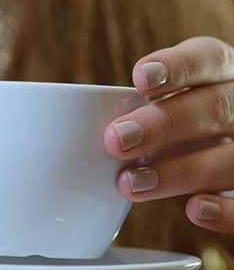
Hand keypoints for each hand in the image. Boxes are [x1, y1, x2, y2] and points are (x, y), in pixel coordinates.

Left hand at [104, 36, 233, 232]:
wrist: (231, 157)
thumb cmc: (182, 129)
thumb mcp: (168, 107)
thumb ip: (135, 109)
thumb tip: (54, 128)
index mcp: (224, 76)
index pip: (209, 59)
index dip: (178, 67)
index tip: (139, 78)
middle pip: (216, 108)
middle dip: (164, 124)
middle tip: (115, 140)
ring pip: (231, 157)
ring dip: (180, 171)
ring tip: (129, 184)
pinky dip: (227, 210)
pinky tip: (195, 210)